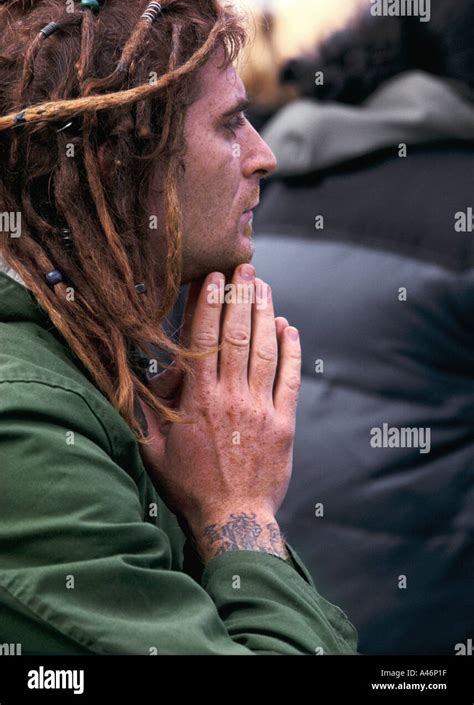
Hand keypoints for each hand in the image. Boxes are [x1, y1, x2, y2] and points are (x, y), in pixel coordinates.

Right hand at [139, 264, 300, 551]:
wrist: (233, 518)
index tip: (214, 278)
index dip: (209, 304)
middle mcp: (230, 396)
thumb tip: (129, 382)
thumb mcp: (154, 451)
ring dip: (265, 314)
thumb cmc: (190, 486)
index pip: (203, 340)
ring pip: (265, 350)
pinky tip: (289, 327)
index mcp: (198, 399)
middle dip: (240, 296)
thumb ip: (143, 414)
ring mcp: (260, 407)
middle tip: (245, 267)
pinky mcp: (284, 421)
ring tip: (264, 286)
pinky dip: (291, 350)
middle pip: (237, 335)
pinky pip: (290, 377)